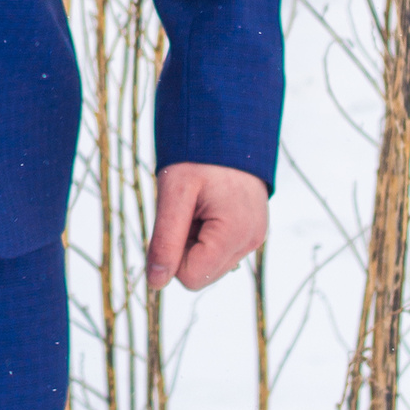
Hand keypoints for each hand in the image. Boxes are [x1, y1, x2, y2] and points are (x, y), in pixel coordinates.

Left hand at [146, 163, 268, 294]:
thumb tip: (155, 284)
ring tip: (198, 204)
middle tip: (187, 208)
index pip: (190, 278)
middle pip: (200, 272)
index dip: (172, 253)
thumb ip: (165, 241)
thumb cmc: (199, 155)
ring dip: (194, 239)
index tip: (176, 218)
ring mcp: (254, 237)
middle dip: (184, 246)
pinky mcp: (252, 231)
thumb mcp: (173, 193)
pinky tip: (208, 205)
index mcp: (236, 234)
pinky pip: (218, 249)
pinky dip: (205, 232)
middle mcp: (251, 241)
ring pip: (208, 262)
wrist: (228, 126)